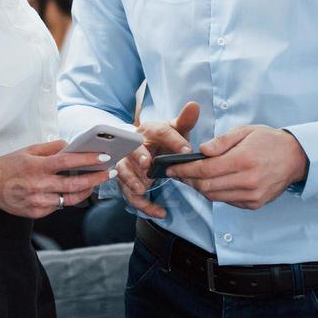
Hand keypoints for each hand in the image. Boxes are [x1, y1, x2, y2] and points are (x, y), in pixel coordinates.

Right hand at [0, 141, 116, 218]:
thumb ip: (51, 148)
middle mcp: (38, 185)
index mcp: (36, 167)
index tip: (104, 158)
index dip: (88, 160)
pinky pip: (58, 206)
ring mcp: (37, 201)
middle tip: (109, 173)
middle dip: (96, 178)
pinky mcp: (36, 213)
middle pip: (75, 183)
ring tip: (95, 182)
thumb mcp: (28, 150)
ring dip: (86, 190)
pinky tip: (74, 191)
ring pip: (70, 198)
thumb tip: (71, 146)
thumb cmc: (8, 166)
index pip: (68, 162)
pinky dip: (67, 198)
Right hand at [114, 101, 200, 218]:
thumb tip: (194, 105)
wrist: (145, 148)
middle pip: (132, 149)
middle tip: (147, 164)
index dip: (174, 141)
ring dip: (131, 180)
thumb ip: (185, 120)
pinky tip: (160, 212)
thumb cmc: (163, 139)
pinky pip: (131, 194)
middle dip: (138, 156)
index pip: (161, 132)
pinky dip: (144, 204)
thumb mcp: (175, 129)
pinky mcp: (127, 181)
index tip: (188, 151)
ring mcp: (127, 163)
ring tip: (141, 189)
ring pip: (124, 172)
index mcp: (149, 130)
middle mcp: (134, 145)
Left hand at [163, 125, 307, 209]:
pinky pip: (227, 201)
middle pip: (206, 186)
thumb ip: (221, 142)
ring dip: (200, 189)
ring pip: (214, 197)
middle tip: (178, 173)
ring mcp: (251, 195)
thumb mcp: (245, 132)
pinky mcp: (254, 203)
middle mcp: (247, 181)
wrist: (296, 158)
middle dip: (188, 181)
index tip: (171, 168)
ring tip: (192, 178)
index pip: (205, 169)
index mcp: (243, 160)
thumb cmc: (269, 141)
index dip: (184, 170)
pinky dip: (216, 193)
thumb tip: (201, 151)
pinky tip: (212, 183)